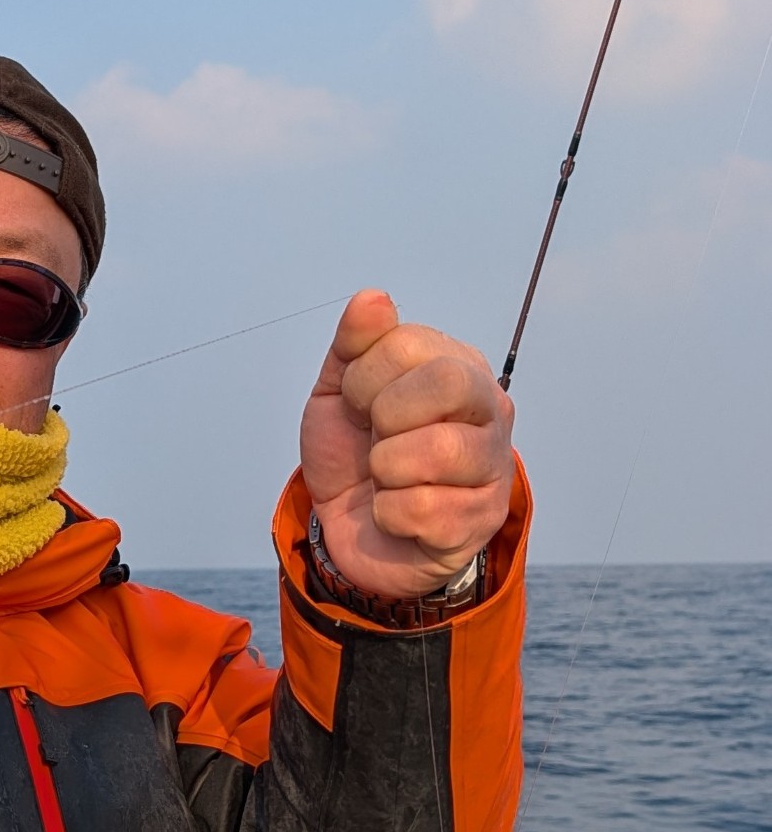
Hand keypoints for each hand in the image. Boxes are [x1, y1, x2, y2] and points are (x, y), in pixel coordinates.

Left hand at [298, 290, 514, 597]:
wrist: (348, 532)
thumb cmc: (353, 457)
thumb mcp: (339, 395)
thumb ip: (355, 345)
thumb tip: (372, 299)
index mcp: (458, 366)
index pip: (409, 344)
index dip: (364, 377)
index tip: (358, 405)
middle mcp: (489, 410)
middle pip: (448, 382)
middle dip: (387, 415)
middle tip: (377, 439)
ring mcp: (492, 466)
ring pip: (438, 450)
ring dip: (387, 470)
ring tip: (387, 479)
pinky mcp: (479, 521)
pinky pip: (424, 509)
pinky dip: (389, 515)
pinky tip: (396, 515)